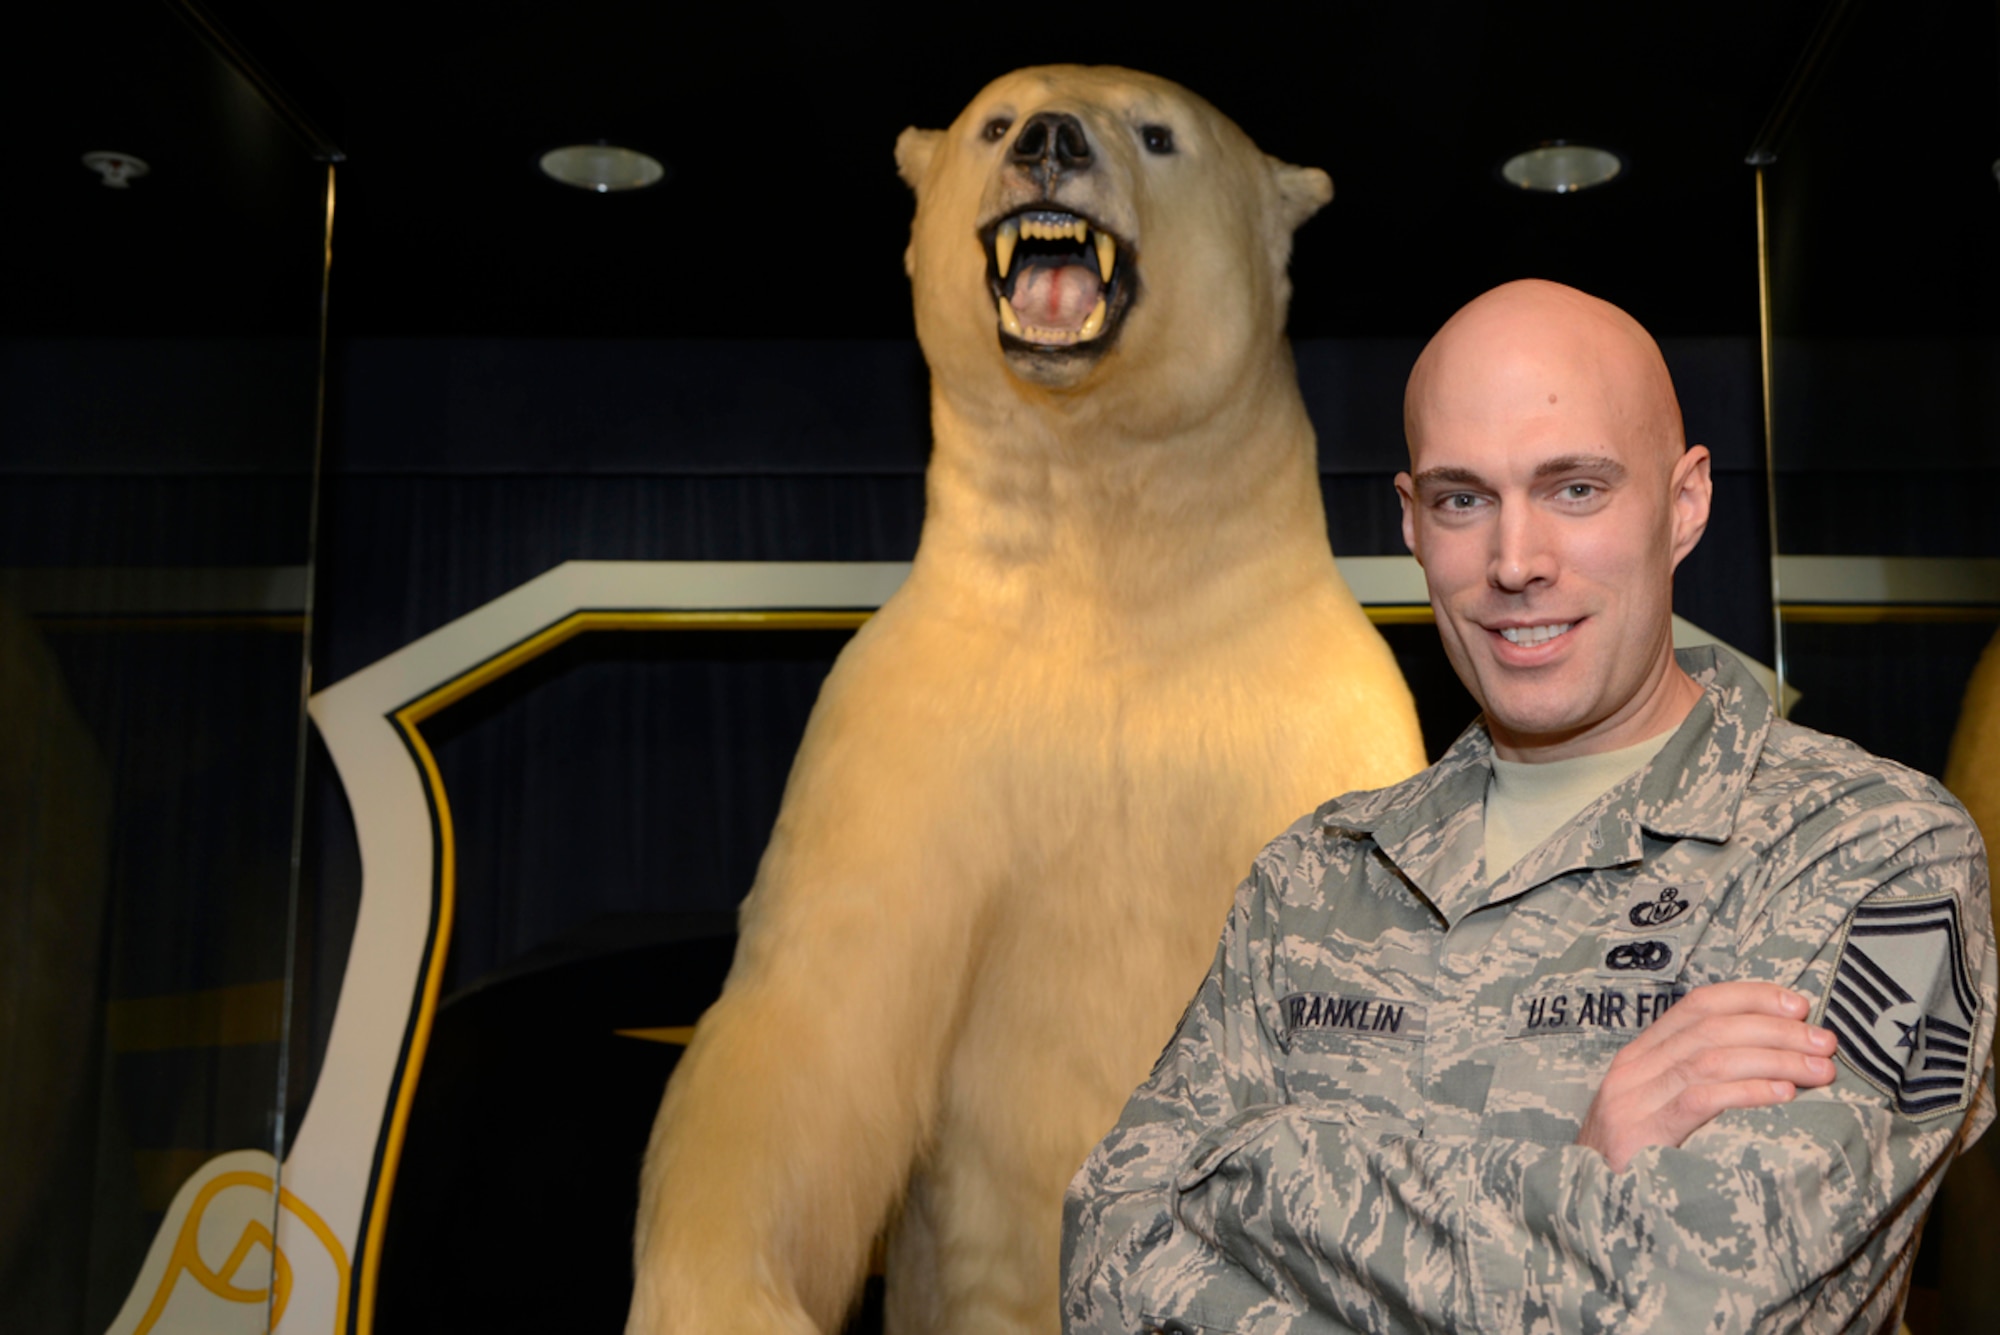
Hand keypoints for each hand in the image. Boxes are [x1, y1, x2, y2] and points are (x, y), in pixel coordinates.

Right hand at [1576, 981, 1837, 1171]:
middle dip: (1776, 1030)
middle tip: (1825, 1042)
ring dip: (1774, 1058)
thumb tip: (1770, 1058)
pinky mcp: (1641, 1135)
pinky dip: (1748, 1092)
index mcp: (1638, 1056)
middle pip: (1711, 1029)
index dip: (1750, 997)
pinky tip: (1783, 1094)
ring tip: (1819, 1070)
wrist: (1587, 1215)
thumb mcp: (1657, 1112)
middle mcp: (1632, 1070)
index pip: (1696, 1006)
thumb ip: (1697, 1083)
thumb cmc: (1635, 1165)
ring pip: (1710, 1059)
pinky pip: (1701, 1100)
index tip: (1798, 1004)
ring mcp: (1632, 1102)